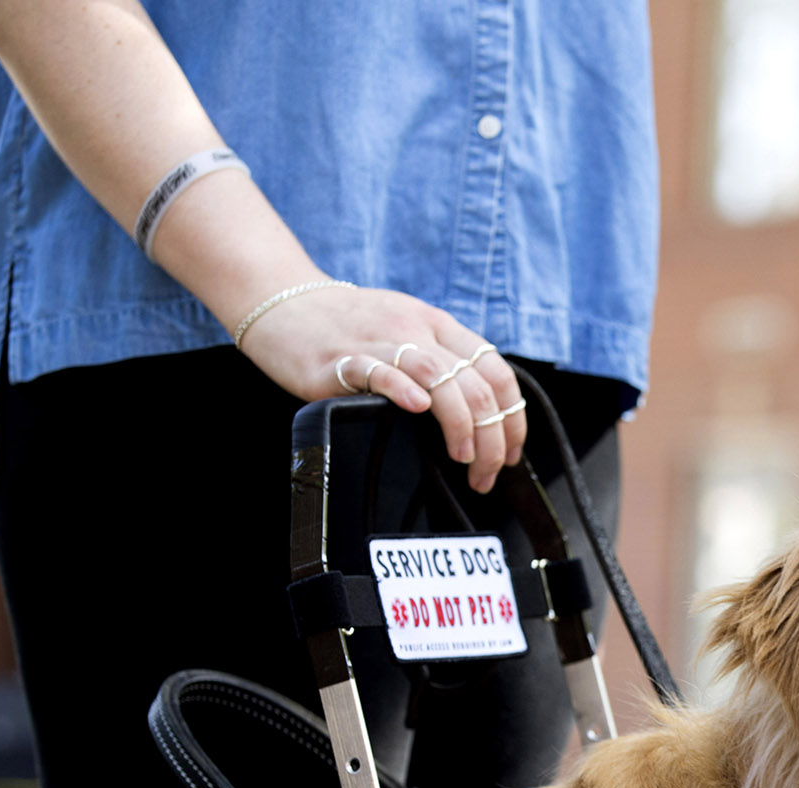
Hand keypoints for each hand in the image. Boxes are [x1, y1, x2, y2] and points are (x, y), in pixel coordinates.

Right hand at [235, 283, 526, 492]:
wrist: (285, 304)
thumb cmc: (349, 326)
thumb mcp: (408, 328)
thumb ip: (443, 359)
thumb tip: (482, 414)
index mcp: (438, 325)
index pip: (497, 371)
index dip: (513, 417)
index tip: (511, 453)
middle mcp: (416, 330)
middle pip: (475, 386)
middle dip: (492, 438)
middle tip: (485, 472)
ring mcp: (380, 342)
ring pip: (440, 380)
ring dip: (460, 426)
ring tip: (462, 458)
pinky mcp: (341, 359)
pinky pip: (380, 371)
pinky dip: (403, 390)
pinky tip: (416, 410)